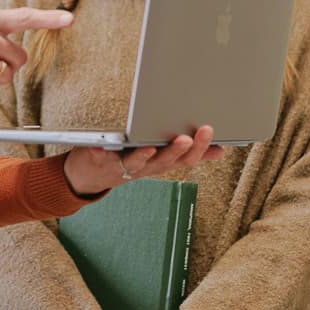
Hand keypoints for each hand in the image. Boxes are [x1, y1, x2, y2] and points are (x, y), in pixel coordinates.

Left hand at [61, 126, 222, 197]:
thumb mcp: (161, 158)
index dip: (201, 149)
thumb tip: (220, 151)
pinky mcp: (100, 161)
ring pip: (137, 163)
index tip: (212, 133)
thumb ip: (188, 154)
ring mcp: (123, 167)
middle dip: (178, 150)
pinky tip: (101, 145)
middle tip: (188, 137)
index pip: (187, 159)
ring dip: (144, 155)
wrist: (89, 176)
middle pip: (165, 162)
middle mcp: (146, 167)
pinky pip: (101, 157)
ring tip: (150, 146)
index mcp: (162, 163)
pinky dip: (101, 151)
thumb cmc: (129, 160)